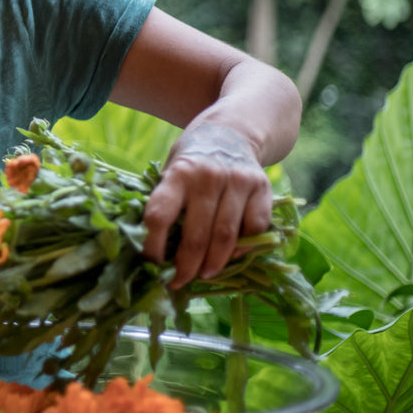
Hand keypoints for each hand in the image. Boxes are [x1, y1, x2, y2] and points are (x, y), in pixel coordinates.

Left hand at [142, 124, 271, 288]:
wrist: (230, 131)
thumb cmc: (191, 159)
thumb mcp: (169, 171)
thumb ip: (165, 203)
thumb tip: (154, 251)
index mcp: (178, 173)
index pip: (160, 215)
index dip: (153, 245)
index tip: (151, 265)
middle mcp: (208, 177)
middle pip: (197, 236)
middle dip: (186, 267)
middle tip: (178, 281)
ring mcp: (238, 182)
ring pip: (227, 238)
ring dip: (214, 264)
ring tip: (204, 275)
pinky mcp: (262, 187)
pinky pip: (254, 228)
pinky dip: (244, 247)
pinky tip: (232, 254)